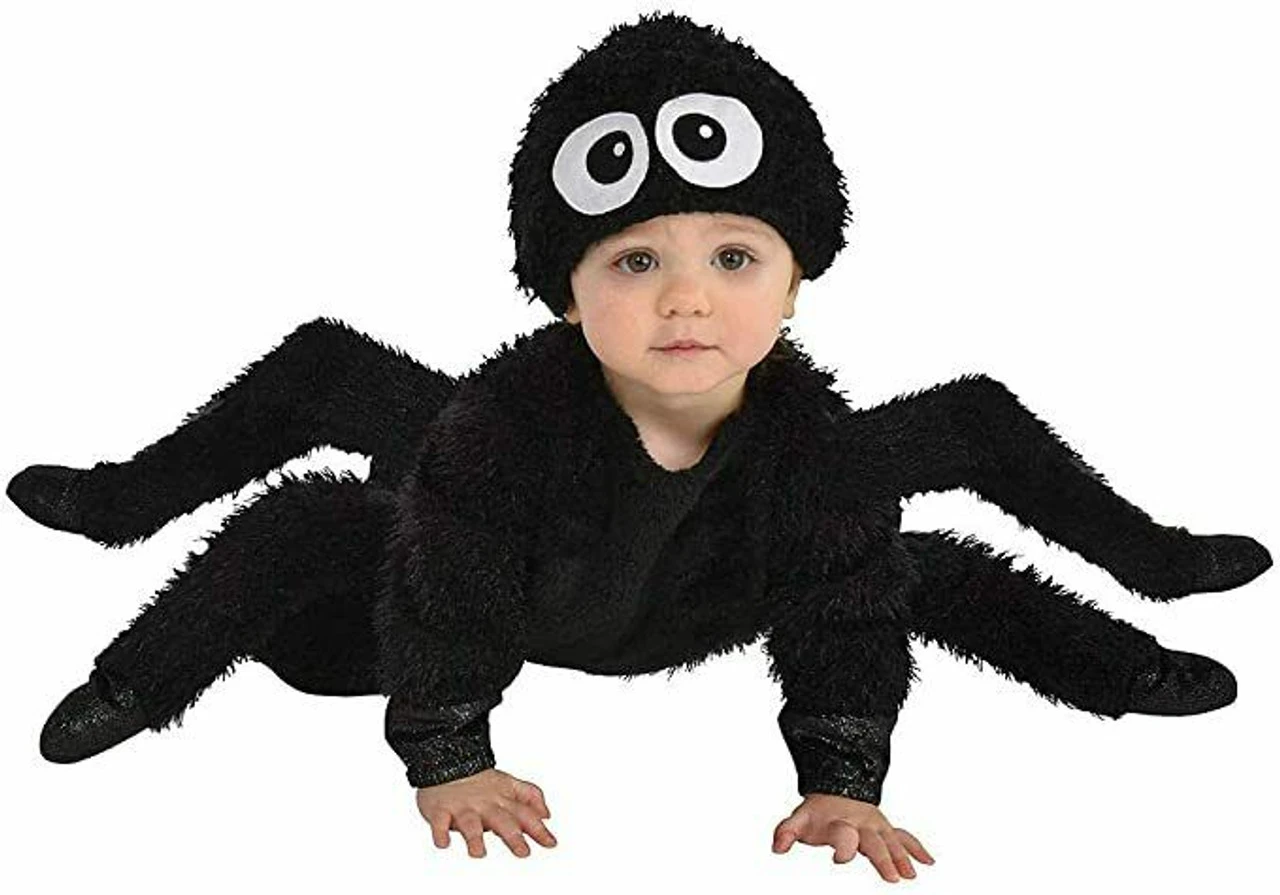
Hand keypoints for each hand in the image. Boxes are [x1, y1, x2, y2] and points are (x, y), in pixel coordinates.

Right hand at [415, 768, 557, 857]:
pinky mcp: (440, 809)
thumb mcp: (509, 784)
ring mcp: (462, 807)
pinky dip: (440, 832)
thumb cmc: (479, 780)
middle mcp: (485, 804)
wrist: (447, 759)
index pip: (525, 814)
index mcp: (502, 798)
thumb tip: (547, 814)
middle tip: (523, 852)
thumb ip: (530, 797)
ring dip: (474, 838)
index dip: (538, 829)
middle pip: (502, 820)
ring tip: (479, 852)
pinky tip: (444, 842)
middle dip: (513, 836)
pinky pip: (439, 821)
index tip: (551, 843)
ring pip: (470, 823)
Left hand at [772, 793, 933, 880]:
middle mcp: (861, 823)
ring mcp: (877, 825)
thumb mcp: (799, 819)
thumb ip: (787, 832)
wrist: (837, 785)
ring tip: (909, 875)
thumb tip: (777, 848)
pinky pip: (904, 836)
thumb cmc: (818, 812)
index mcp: (839, 821)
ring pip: (892, 840)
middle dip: (883, 858)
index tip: (839, 859)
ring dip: (902, 857)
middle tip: (891, 878)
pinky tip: (928, 861)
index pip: (842, 835)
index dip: (842, 847)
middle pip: (874, 841)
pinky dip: (916, 847)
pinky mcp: (886, 827)